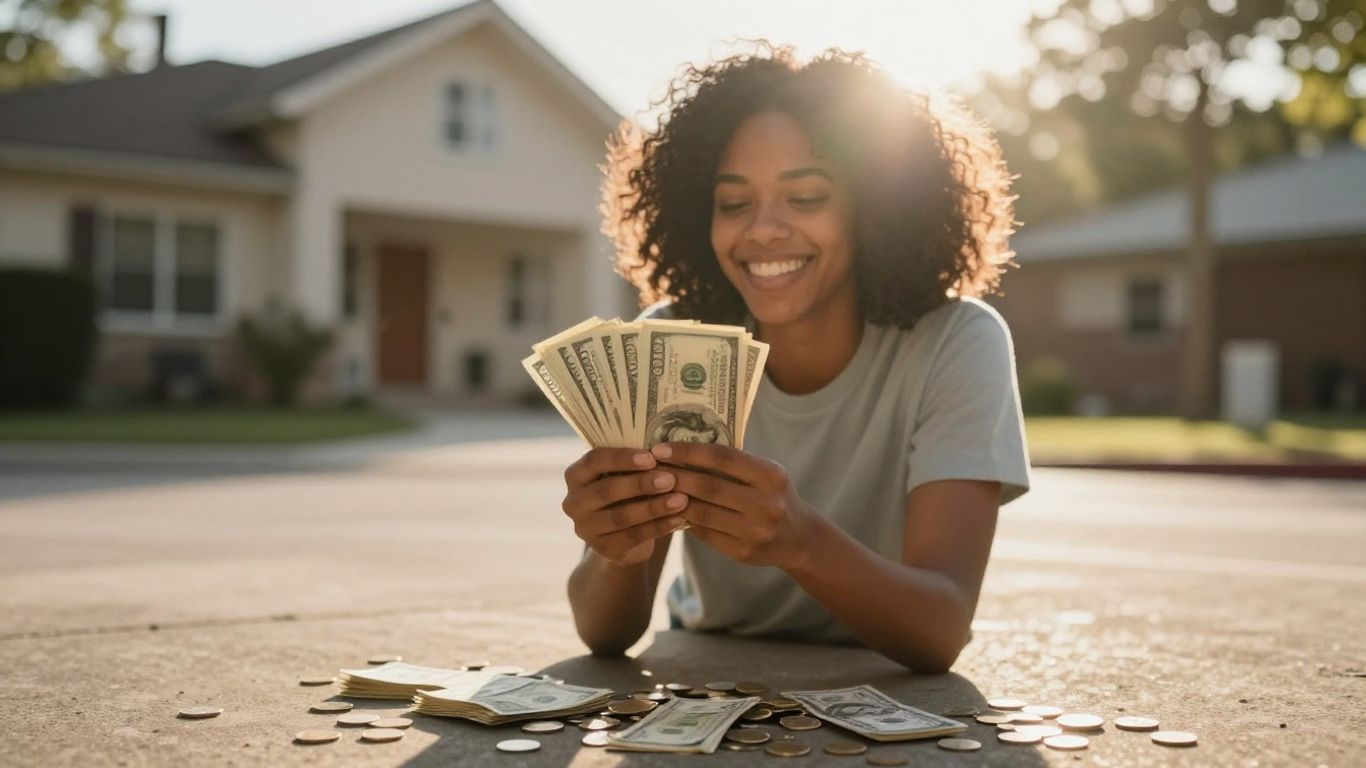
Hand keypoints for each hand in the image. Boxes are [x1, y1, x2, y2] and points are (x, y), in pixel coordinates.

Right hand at [562, 448, 689, 566]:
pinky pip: (633, 536)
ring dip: (654, 507)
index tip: (652, 457)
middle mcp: (573, 502)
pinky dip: (659, 526)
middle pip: (607, 490)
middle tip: (671, 479)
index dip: (623, 458)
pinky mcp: (603, 549)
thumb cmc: (628, 492)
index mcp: (576, 475)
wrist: (625, 535)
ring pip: (621, 516)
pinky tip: (679, 519)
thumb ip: (635, 464)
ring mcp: (585, 528)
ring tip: (681, 500)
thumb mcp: (625, 474)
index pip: (595, 460)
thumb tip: (665, 451)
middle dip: (641, 484)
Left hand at [650, 442, 815, 569]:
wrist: (799, 538)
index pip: (722, 458)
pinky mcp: (742, 552)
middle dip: (673, 476)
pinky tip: (668, 510)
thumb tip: (683, 448)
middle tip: (647, 469)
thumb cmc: (773, 495)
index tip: (660, 449)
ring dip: (672, 500)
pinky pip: (704, 533)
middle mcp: (766, 504)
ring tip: (652, 489)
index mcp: (771, 475)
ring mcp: (755, 531)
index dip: (688, 452)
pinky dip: (684, 520)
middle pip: (708, 486)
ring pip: (701, 513)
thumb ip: (733, 463)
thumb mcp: (765, 473)